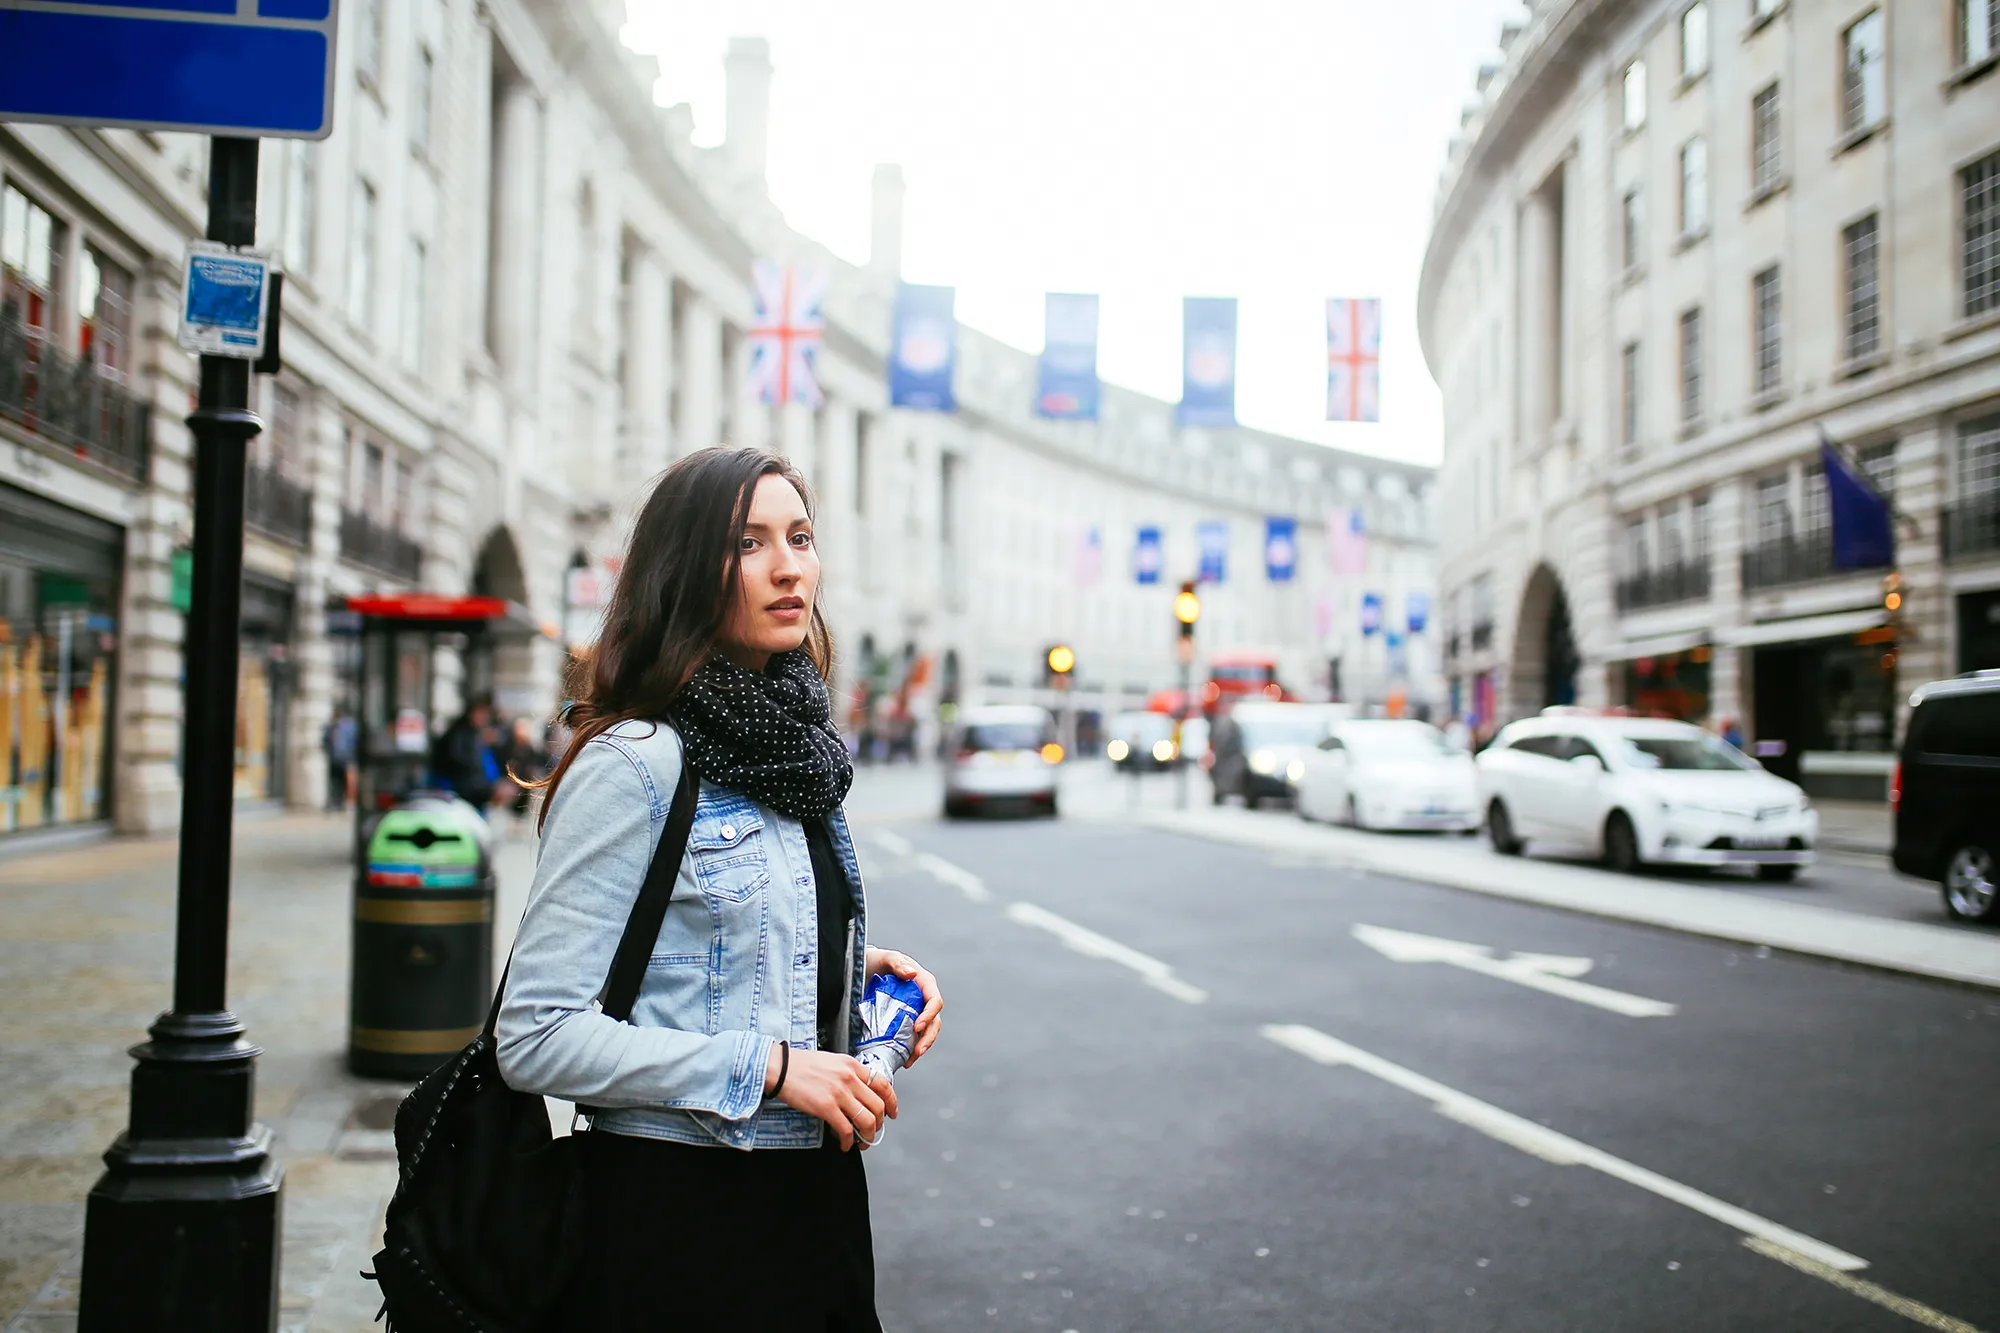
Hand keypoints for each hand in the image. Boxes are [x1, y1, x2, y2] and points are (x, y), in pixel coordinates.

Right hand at [765, 1045, 896, 1150]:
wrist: (780, 1067)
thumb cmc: (800, 1065)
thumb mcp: (832, 1061)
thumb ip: (848, 1073)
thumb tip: (859, 1090)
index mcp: (852, 1066)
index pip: (883, 1084)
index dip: (892, 1101)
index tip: (892, 1112)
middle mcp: (849, 1078)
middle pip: (878, 1105)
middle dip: (880, 1123)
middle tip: (875, 1131)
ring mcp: (839, 1093)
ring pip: (867, 1120)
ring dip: (868, 1135)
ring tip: (863, 1142)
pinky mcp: (826, 1107)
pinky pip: (846, 1129)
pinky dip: (848, 1141)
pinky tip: (844, 1144)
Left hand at [866, 947, 943, 1066]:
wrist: (862, 970)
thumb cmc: (877, 961)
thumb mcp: (886, 958)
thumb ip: (898, 963)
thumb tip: (912, 974)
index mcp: (924, 983)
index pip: (934, 1001)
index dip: (930, 1015)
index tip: (918, 1026)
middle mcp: (923, 998)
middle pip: (934, 1021)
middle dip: (928, 1038)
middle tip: (918, 1051)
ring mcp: (915, 1011)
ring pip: (926, 1032)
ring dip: (921, 1047)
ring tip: (910, 1060)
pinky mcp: (906, 1020)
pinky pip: (913, 1036)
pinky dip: (910, 1049)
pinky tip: (904, 1059)